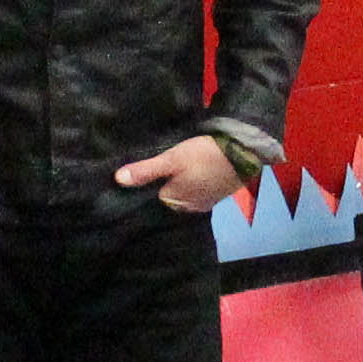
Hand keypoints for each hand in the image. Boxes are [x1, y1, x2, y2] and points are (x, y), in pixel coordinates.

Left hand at [115, 134, 246, 213]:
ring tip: (172, 170)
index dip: (146, 186)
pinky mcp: (218, 194)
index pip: (151, 199)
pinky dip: (193, 184)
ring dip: (179, 185)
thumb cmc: (204, 156)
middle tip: (155, 169)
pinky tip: (191, 173)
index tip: (140, 175)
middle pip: (169, 198)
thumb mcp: (172, 159)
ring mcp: (205, 203)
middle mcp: (189, 208)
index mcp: (174, 202)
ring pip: (184, 195)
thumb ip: (146, 171)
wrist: (245, 152)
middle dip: (162, 187)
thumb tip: (117, 180)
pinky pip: (198, 192)